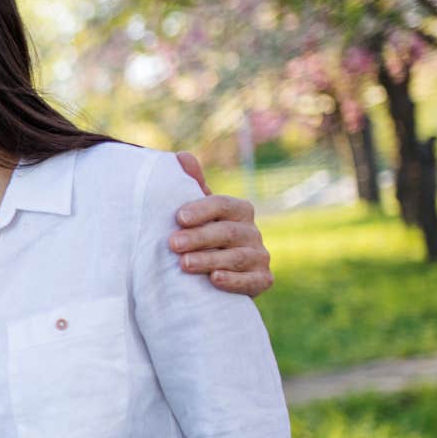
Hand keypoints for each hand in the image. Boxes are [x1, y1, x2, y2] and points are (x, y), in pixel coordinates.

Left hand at [171, 152, 272, 297]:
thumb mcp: (196, 214)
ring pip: (236, 257)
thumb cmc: (201, 239)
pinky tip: (215, 279)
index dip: (201, 210)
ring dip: (209, 260)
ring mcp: (259, 256)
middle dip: (199, 237)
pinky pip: (251, 280)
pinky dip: (233, 280)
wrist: (214, 280)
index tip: (178, 218)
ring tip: (184, 264)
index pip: (222, 205)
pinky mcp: (262, 279)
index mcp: (238, 210)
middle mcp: (252, 231)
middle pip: (227, 232)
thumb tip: (182, 157)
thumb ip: (191, 187)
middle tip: (173, 244)